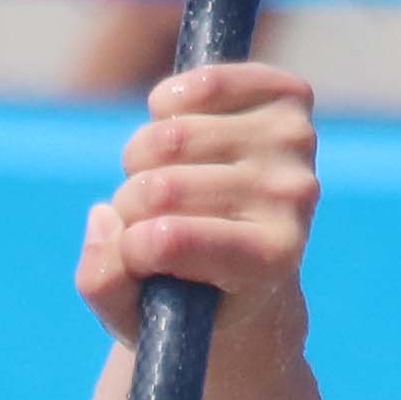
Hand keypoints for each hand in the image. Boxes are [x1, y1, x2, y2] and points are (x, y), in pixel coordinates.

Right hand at [77, 63, 321, 343]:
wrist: (256, 265)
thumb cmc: (192, 295)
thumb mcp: (139, 318)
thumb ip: (104, 284)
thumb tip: (104, 217)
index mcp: (269, 262)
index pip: (171, 240)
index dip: (130, 249)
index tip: (135, 259)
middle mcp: (295, 200)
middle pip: (162, 188)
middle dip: (129, 206)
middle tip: (144, 220)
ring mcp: (297, 145)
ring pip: (171, 136)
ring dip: (141, 158)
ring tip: (160, 180)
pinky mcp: (292, 99)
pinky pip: (206, 81)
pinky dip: (169, 102)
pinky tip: (175, 127)